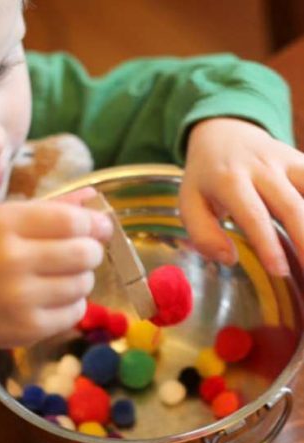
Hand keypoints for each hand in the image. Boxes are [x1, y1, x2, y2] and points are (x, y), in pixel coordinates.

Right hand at [0, 192, 111, 348]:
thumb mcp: (1, 222)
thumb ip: (50, 208)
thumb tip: (95, 200)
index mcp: (2, 224)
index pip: (72, 221)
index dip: (94, 225)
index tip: (99, 228)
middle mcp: (9, 260)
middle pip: (85, 253)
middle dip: (91, 251)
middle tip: (82, 253)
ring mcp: (18, 298)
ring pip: (84, 283)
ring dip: (81, 278)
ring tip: (60, 277)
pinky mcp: (27, 328)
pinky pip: (76, 312)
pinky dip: (71, 304)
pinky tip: (50, 299)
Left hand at [180, 117, 303, 275]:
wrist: (224, 132)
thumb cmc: (206, 178)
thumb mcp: (189, 203)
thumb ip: (203, 234)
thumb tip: (229, 258)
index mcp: (229, 180)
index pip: (253, 215)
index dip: (268, 244)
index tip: (279, 270)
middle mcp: (262, 168)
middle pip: (292, 206)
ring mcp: (286, 162)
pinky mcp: (301, 161)